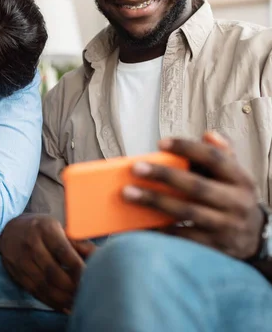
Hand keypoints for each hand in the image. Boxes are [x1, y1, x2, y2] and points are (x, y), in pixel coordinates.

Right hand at [0, 214, 95, 311]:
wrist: (9, 230)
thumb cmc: (42, 229)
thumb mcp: (59, 228)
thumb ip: (79, 244)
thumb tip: (100, 259)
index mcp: (45, 229)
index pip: (63, 252)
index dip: (78, 269)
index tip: (91, 279)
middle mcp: (31, 244)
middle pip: (53, 272)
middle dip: (72, 287)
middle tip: (87, 294)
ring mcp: (21, 260)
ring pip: (43, 285)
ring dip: (63, 299)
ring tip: (78, 303)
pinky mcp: (16, 273)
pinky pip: (35, 292)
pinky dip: (51, 302)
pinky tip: (65, 307)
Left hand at [123, 132, 264, 259]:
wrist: (252, 240)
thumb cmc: (231, 200)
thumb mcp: (234, 178)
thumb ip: (221, 155)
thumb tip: (208, 134)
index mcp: (241, 180)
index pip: (214, 158)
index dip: (188, 148)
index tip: (160, 143)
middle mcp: (237, 203)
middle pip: (197, 186)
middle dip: (164, 176)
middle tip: (136, 168)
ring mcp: (226, 227)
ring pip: (186, 212)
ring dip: (155, 201)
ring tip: (128, 193)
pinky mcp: (214, 247)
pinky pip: (182, 237)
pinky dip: (160, 230)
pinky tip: (140, 222)